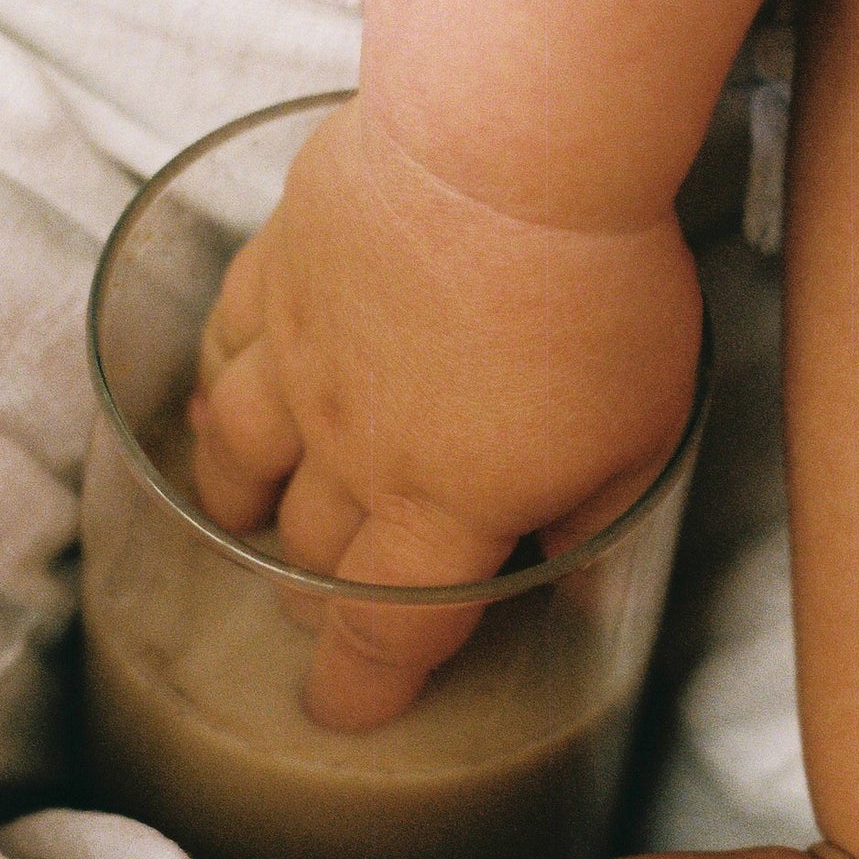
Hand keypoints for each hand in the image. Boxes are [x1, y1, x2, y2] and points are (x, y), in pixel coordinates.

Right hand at [188, 96, 702, 729]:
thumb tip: (573, 583)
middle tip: (327, 603)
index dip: (362, 687)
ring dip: (240, 501)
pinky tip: (222, 388)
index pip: (387, 631)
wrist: (511, 145)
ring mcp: (302, 355)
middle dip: (316, 594)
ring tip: (240, 517)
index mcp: (446, 507)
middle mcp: (354, 449)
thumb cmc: (599, 289)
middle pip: (311, 551)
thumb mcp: (643, 427)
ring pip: (238, 455)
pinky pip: (223, 344)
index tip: (346, 713)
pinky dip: (215, 382)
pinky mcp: (280, 268)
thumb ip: (599, 516)